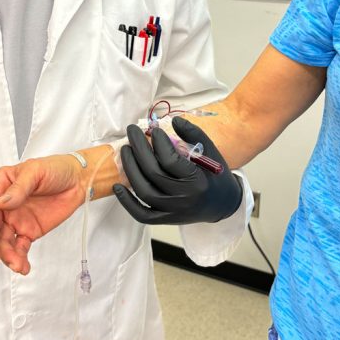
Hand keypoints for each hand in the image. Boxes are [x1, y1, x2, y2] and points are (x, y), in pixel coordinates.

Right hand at [0, 156, 86, 273]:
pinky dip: (19, 258)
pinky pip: (19, 247)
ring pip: (3, 241)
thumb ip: (19, 188)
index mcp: (0, 186)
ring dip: (6, 255)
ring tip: (17, 265)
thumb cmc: (56, 169)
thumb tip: (0, 203)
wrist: (79, 181)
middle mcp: (3, 205)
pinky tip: (23, 267)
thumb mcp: (36, 171)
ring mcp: (15, 220)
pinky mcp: (28, 231)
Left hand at [113, 118, 242, 223]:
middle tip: (132, 132)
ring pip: (144, 191)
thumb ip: (194, 134)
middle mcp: (184, 199)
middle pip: (153, 173)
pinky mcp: (165, 219)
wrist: (223, 204)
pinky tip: (117, 186)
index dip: (159, 143)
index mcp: (197, 181)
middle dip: (139, 150)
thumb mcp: (211, 152)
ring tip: (125, 150)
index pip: (171, 161)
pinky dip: (127, 202)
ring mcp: (173, 211)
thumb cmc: (216, 175)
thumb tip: (173, 120)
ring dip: (130, 169)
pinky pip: (141, 214)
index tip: (154, 130)